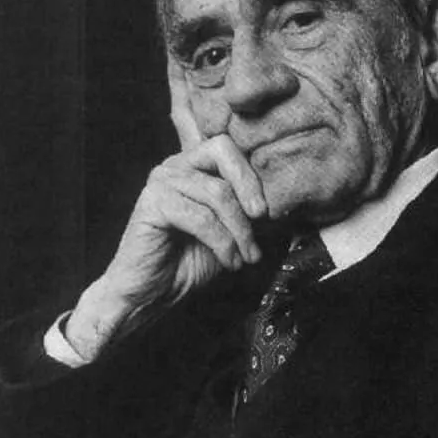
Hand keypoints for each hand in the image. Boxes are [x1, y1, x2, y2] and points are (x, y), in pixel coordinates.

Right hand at [65, 60, 266, 360]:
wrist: (153, 293)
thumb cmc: (191, 261)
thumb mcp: (233, 231)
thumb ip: (251, 210)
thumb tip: (285, 198)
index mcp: (196, 164)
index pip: (229, 144)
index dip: (253, 168)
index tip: (269, 205)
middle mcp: (177, 164)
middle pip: (223, 151)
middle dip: (249, 185)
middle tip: (263, 217)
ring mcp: (162, 180)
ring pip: (217, 192)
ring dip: (240, 229)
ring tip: (247, 256)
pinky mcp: (152, 202)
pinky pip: (201, 217)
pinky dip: (222, 242)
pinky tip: (228, 260)